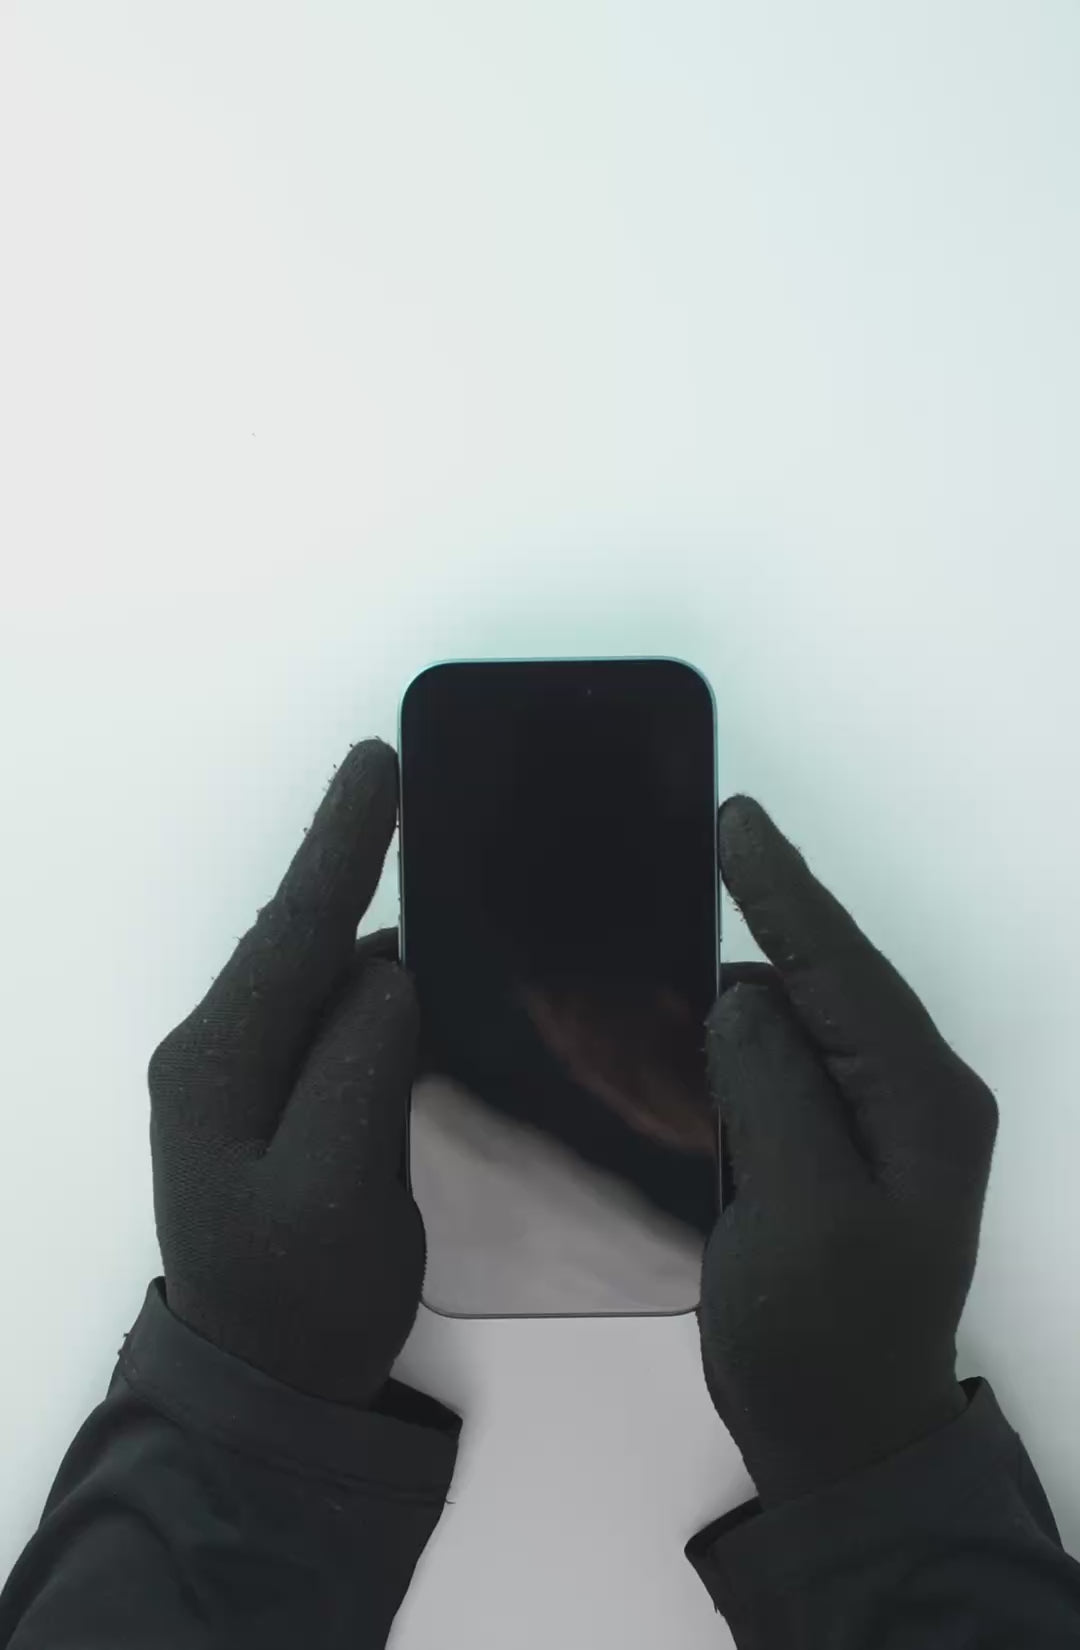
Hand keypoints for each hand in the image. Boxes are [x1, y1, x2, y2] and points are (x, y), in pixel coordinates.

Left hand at [147, 740, 424, 1405]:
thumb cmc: (300, 1299)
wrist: (269, 1384)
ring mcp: (242, 1075)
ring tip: (421, 862)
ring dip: (362, 921)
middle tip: (399, 783)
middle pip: (298, 938)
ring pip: (315, 973)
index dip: (338, 843)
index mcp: (218, 1066)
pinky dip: (368, 985)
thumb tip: (382, 970)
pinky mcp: (277, 1098)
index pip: (290, 932)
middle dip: (348, 863)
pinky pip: (328, 1016)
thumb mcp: (334, 1191)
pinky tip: (410, 969)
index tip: (377, 762)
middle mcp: (218, 1053)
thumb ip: (357, 1069)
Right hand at [700, 796, 997, 1505]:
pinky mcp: (837, 1146)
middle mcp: (913, 1095)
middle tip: (691, 857)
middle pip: (828, 980)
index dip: (784, 889)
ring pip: (802, 1019)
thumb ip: (775, 1086)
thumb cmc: (823, 1335)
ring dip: (740, 993)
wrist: (837, 1435)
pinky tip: (692, 1034)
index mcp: (923, 1102)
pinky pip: (786, 1066)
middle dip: (761, 924)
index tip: (736, 818)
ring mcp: (879, 1121)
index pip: (844, 967)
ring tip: (667, 957)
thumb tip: (743, 996)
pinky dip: (737, 1045)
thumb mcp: (801, 1210)